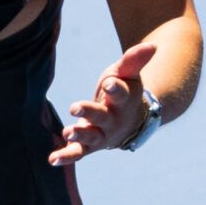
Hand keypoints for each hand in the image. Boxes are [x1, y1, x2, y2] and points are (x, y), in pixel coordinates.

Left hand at [47, 40, 157, 165]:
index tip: (109, 83)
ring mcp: (102, 134)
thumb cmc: (125, 91)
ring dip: (79, 135)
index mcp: (123, 100)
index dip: (114, 88)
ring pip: (91, 137)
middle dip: (89, 112)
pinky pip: (78, 152)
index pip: (120, 93)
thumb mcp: (128, 74)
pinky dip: (66, 156)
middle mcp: (113, 120)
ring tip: (67, 132)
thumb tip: (152, 45)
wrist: (131, 121)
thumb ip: (134, 60)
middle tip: (74, 107)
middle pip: (102, 117)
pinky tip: (52, 159)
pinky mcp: (89, 145)